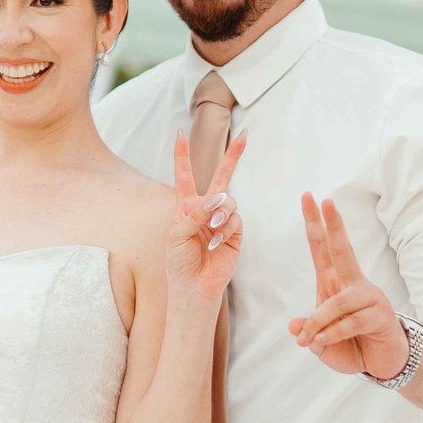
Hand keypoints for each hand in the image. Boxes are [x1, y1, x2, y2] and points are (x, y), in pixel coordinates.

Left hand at [167, 131, 246, 297]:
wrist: (194, 288)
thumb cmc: (179, 263)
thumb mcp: (177, 235)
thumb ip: (193, 214)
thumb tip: (215, 199)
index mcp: (186, 207)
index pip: (185, 177)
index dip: (182, 157)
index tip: (181, 135)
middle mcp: (206, 210)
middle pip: (221, 178)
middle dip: (232, 158)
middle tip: (245, 138)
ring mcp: (222, 220)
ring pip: (229, 201)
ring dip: (220, 212)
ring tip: (212, 229)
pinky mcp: (235, 233)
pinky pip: (236, 219)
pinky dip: (226, 229)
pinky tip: (216, 243)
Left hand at [288, 193, 409, 381]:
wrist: (385, 363)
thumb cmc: (353, 346)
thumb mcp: (322, 343)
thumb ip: (309, 332)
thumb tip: (294, 326)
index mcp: (336, 283)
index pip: (323, 248)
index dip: (316, 224)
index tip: (309, 197)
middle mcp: (354, 284)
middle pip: (342, 250)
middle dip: (332, 225)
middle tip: (324, 200)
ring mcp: (370, 298)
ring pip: (338, 302)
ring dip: (318, 322)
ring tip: (307, 339)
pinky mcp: (380, 316)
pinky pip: (350, 322)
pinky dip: (332, 334)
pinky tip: (322, 341)